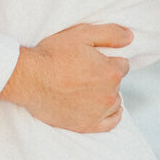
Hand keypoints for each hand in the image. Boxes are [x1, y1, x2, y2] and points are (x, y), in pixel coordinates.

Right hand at [0, 23, 132, 133]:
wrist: (28, 79)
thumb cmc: (53, 54)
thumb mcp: (81, 34)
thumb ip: (110, 34)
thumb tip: (130, 37)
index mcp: (111, 72)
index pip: (122, 65)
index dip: (107, 61)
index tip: (92, 61)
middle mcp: (109, 94)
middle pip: (117, 84)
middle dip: (105, 78)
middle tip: (84, 74)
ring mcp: (98, 112)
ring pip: (114, 102)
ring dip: (106, 95)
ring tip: (88, 89)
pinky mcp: (86, 126)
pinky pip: (110, 123)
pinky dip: (110, 116)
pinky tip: (106, 109)